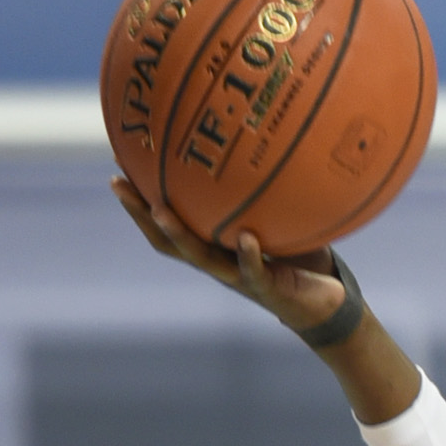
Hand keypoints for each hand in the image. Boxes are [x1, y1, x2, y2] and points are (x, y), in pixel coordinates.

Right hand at [108, 174, 350, 337]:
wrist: (327, 304)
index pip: (166, 222)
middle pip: (167, 240)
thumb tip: (253, 141)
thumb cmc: (300, 257)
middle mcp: (219, 262)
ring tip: (160, 210)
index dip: (139, 200)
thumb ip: (261, 192)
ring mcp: (240, 277)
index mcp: (214, 247)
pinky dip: (248, 254)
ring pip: (201, 257)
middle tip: (118, 184)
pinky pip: (254, 270)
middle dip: (139, 212)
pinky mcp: (269, 289)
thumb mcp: (276, 220)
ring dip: (179, 234)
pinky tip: (244, 237)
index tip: (117, 168)